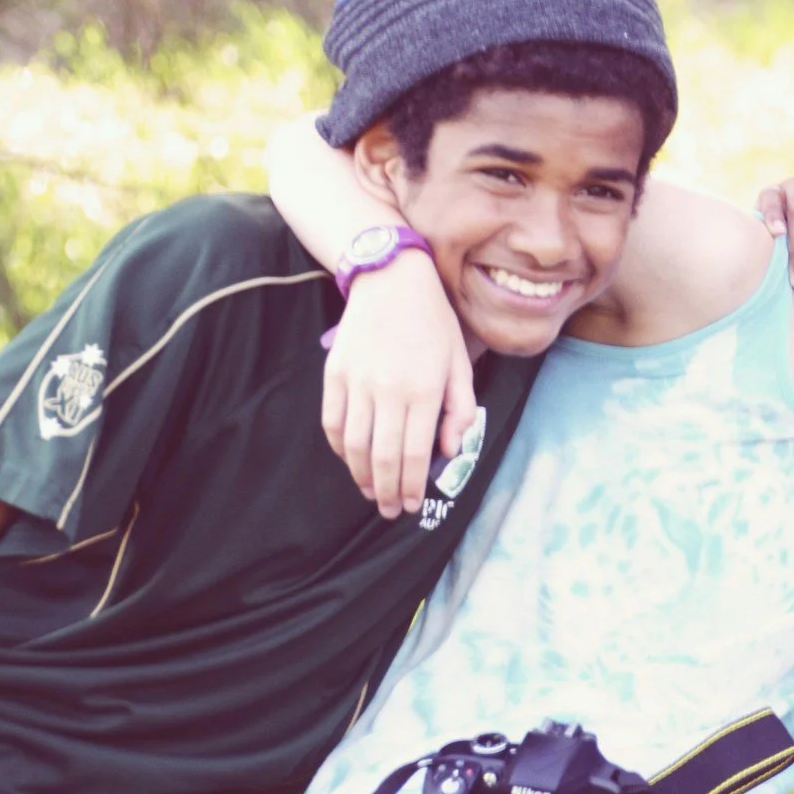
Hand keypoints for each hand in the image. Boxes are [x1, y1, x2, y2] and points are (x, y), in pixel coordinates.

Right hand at [321, 254, 475, 518]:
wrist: (391, 282)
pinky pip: (333, 422)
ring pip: (355, 445)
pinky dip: (340, 447)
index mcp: (425, 390)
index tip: (410, 505)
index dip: (411, 485)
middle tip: (388, 510)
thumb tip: (449, 450)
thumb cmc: (433, 324)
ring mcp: (357, 383)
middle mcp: (389, 390)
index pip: (414, 453)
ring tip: (369, 491)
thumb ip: (459, 409)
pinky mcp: (335, 374)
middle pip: (383, 456)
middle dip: (386, 490)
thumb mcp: (460, 363)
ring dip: (361, 475)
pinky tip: (351, 459)